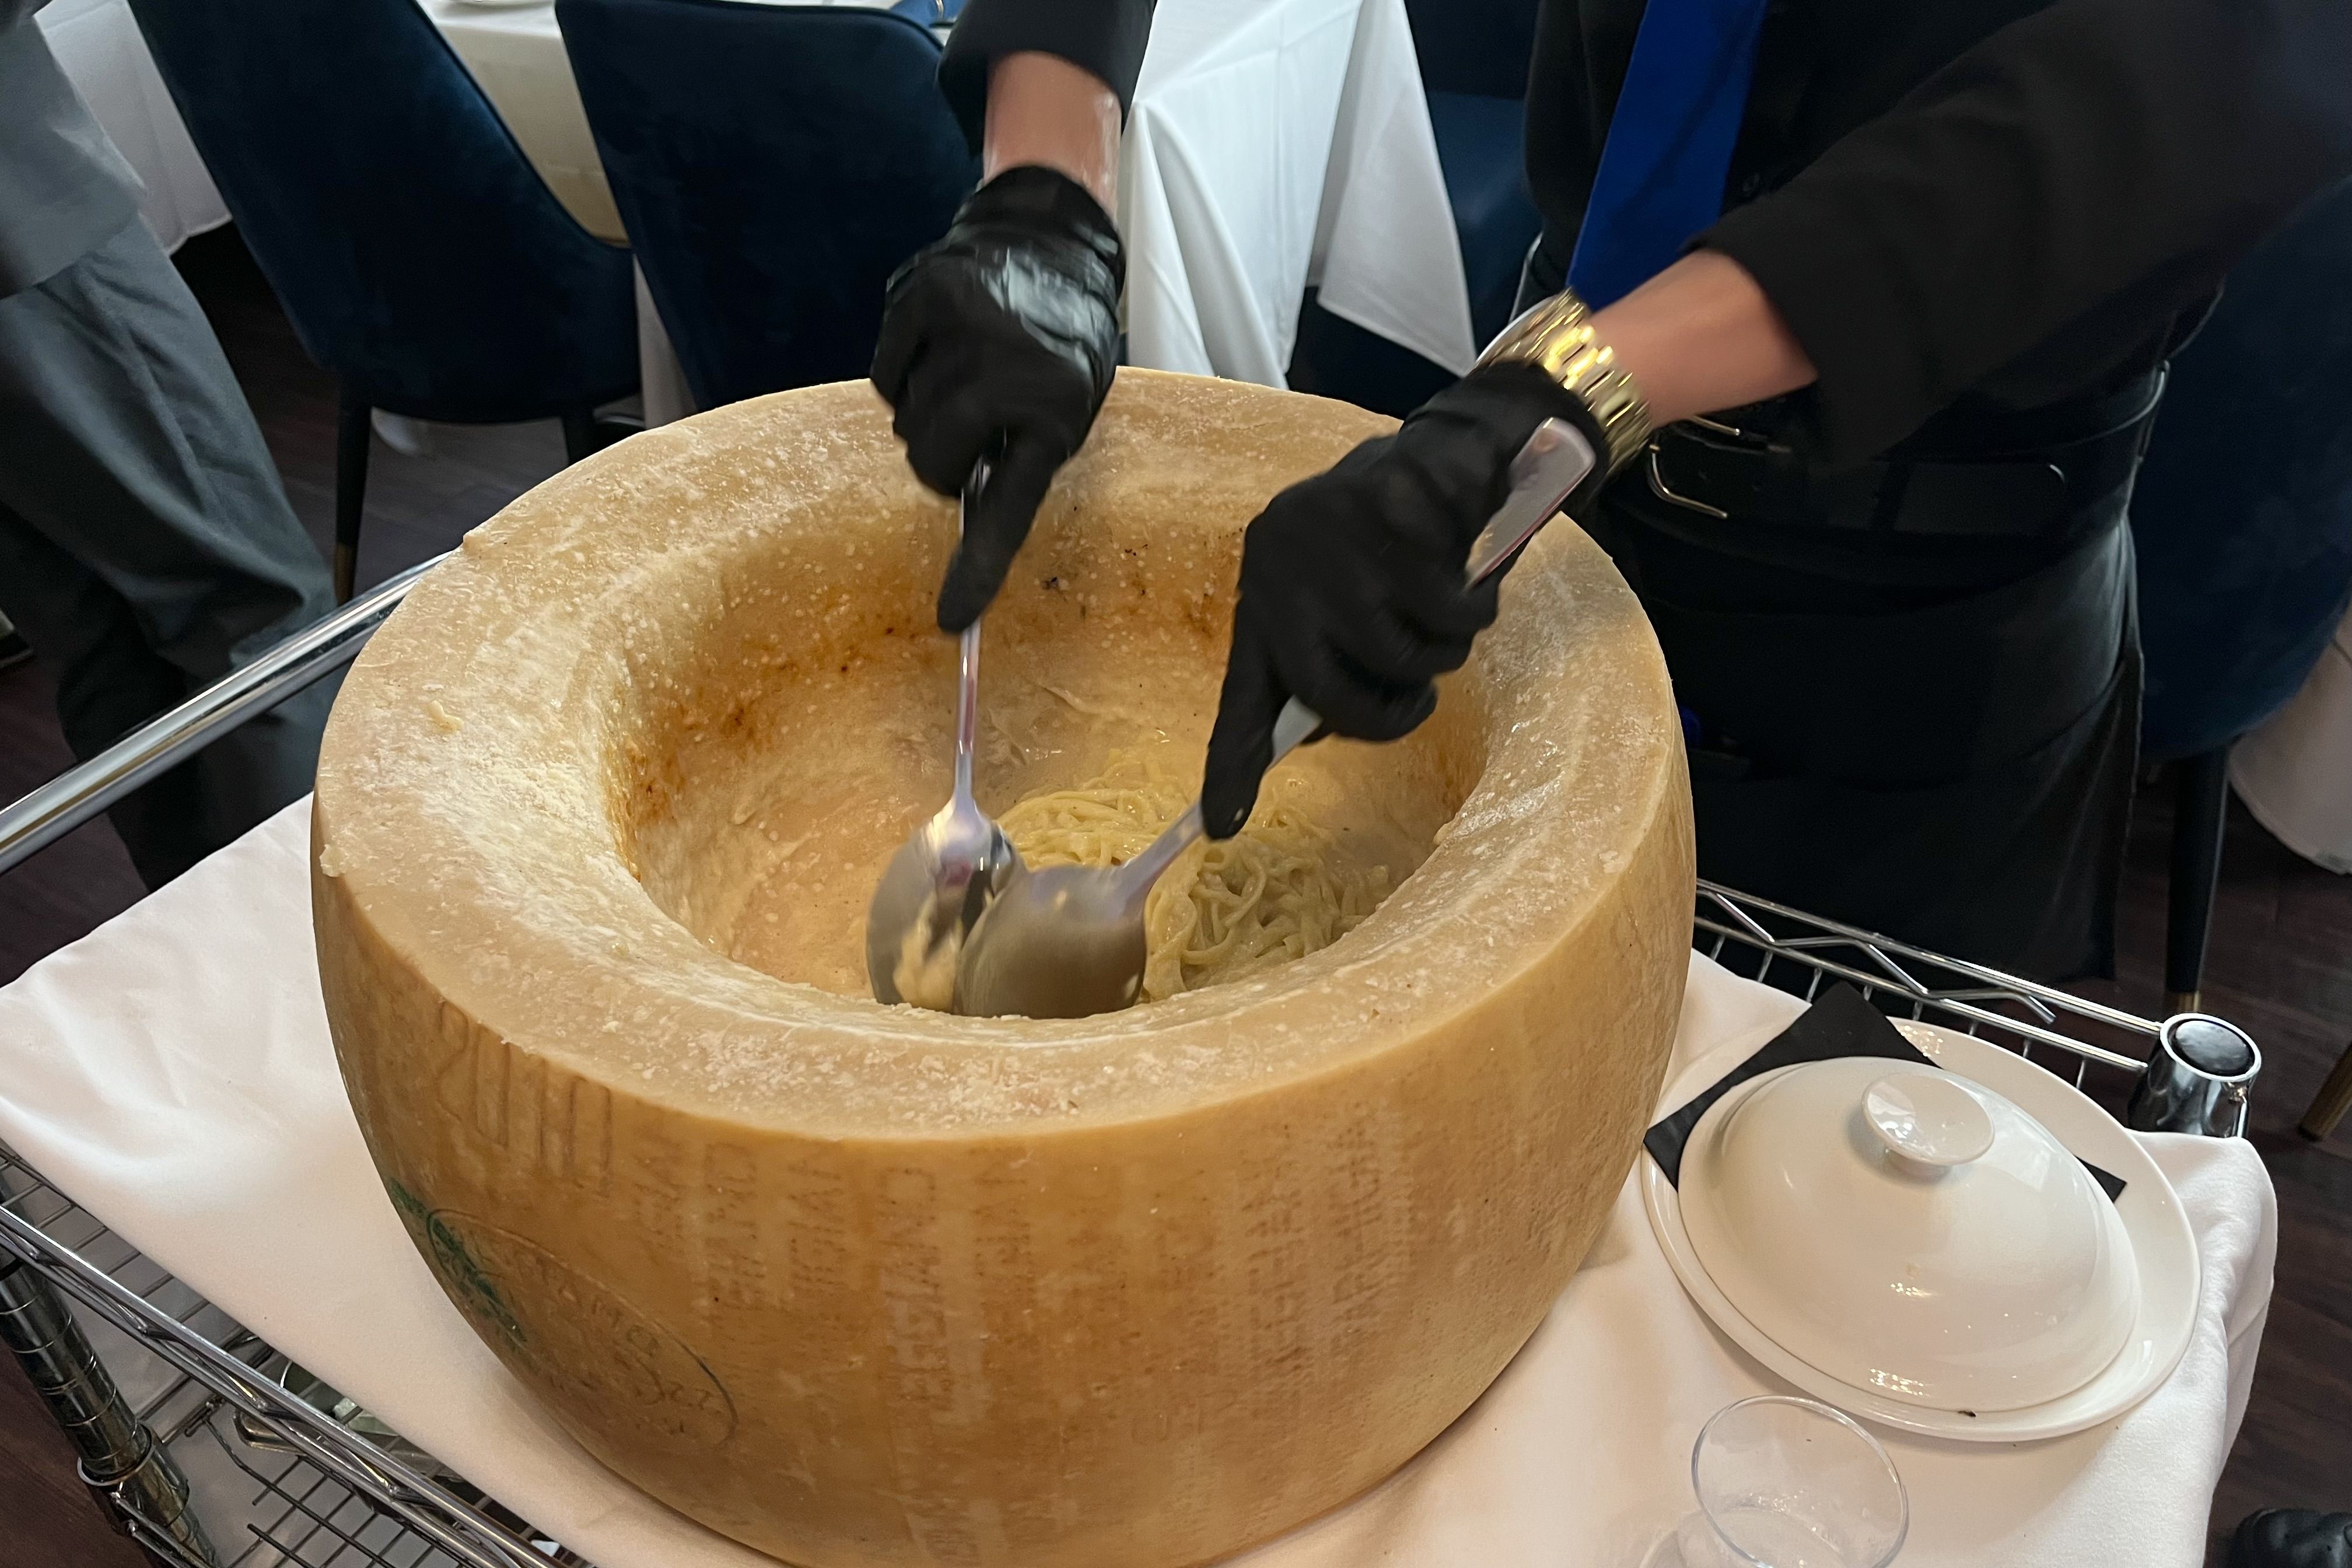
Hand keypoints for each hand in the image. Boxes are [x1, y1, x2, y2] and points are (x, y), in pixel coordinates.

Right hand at [872, 164, 1122, 631]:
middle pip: (931, 466)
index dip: (978, 569)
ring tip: (965, 374)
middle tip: (970, 432)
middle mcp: (1010, 369)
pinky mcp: (919, 296)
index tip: (952, 620)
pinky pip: (882, 375)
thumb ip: (1019, 455)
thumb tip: (960, 508)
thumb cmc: (1060, 342)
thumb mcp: (1068, 404)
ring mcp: (962, 329)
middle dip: (941, 463)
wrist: (1051, 243)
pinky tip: (937, 348)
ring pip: (903, 423)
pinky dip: (899, 374)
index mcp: (1057, 411)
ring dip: (924, 413)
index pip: (1009, 508)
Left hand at [1201, 364, 1593, 837]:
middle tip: (1419, 695)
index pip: (1243, 694)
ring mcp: (1331, 539)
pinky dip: (1473, 614)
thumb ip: (1331, 662)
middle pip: (1330, 693)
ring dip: (1442, 656)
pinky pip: (1446, 611)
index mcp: (1263, 596)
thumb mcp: (1351, 606)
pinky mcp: (1387, 512)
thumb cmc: (1397, 548)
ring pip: (1398, 654)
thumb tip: (1312, 734)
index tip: (1221, 825)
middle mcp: (1281, 567)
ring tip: (1449, 622)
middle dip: (1389, 712)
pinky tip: (1471, 587)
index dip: (1234, 762)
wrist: (1447, 452)